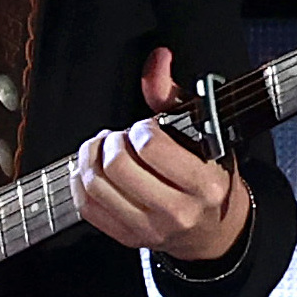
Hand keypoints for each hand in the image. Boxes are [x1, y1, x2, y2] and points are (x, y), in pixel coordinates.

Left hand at [76, 47, 250, 263]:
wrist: (215, 230)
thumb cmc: (209, 177)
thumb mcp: (204, 135)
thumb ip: (173, 96)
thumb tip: (157, 59)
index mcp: (204, 184)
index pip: (151, 147)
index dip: (140, 129)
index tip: (145, 127)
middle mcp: (178, 210)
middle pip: (118, 166)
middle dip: (111, 142)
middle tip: (119, 137)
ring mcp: (149, 228)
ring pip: (96, 186)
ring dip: (90, 157)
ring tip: (103, 148)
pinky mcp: (127, 237)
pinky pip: (86, 207)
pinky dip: (80, 180)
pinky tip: (91, 167)